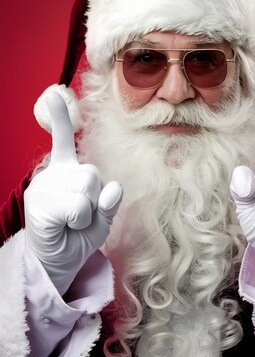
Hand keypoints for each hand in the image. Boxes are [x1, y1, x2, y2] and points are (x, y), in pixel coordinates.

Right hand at [24, 92, 121, 294]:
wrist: (59, 263)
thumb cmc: (79, 237)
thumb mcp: (103, 218)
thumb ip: (111, 202)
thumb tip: (115, 187)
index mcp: (68, 171)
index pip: (65, 140)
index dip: (60, 117)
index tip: (54, 93)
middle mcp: (54, 173)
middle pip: (93, 173)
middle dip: (95, 199)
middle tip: (80, 217)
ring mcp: (43, 186)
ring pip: (87, 189)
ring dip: (88, 213)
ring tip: (72, 223)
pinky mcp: (38, 203)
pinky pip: (76, 206)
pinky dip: (79, 221)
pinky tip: (65, 226)